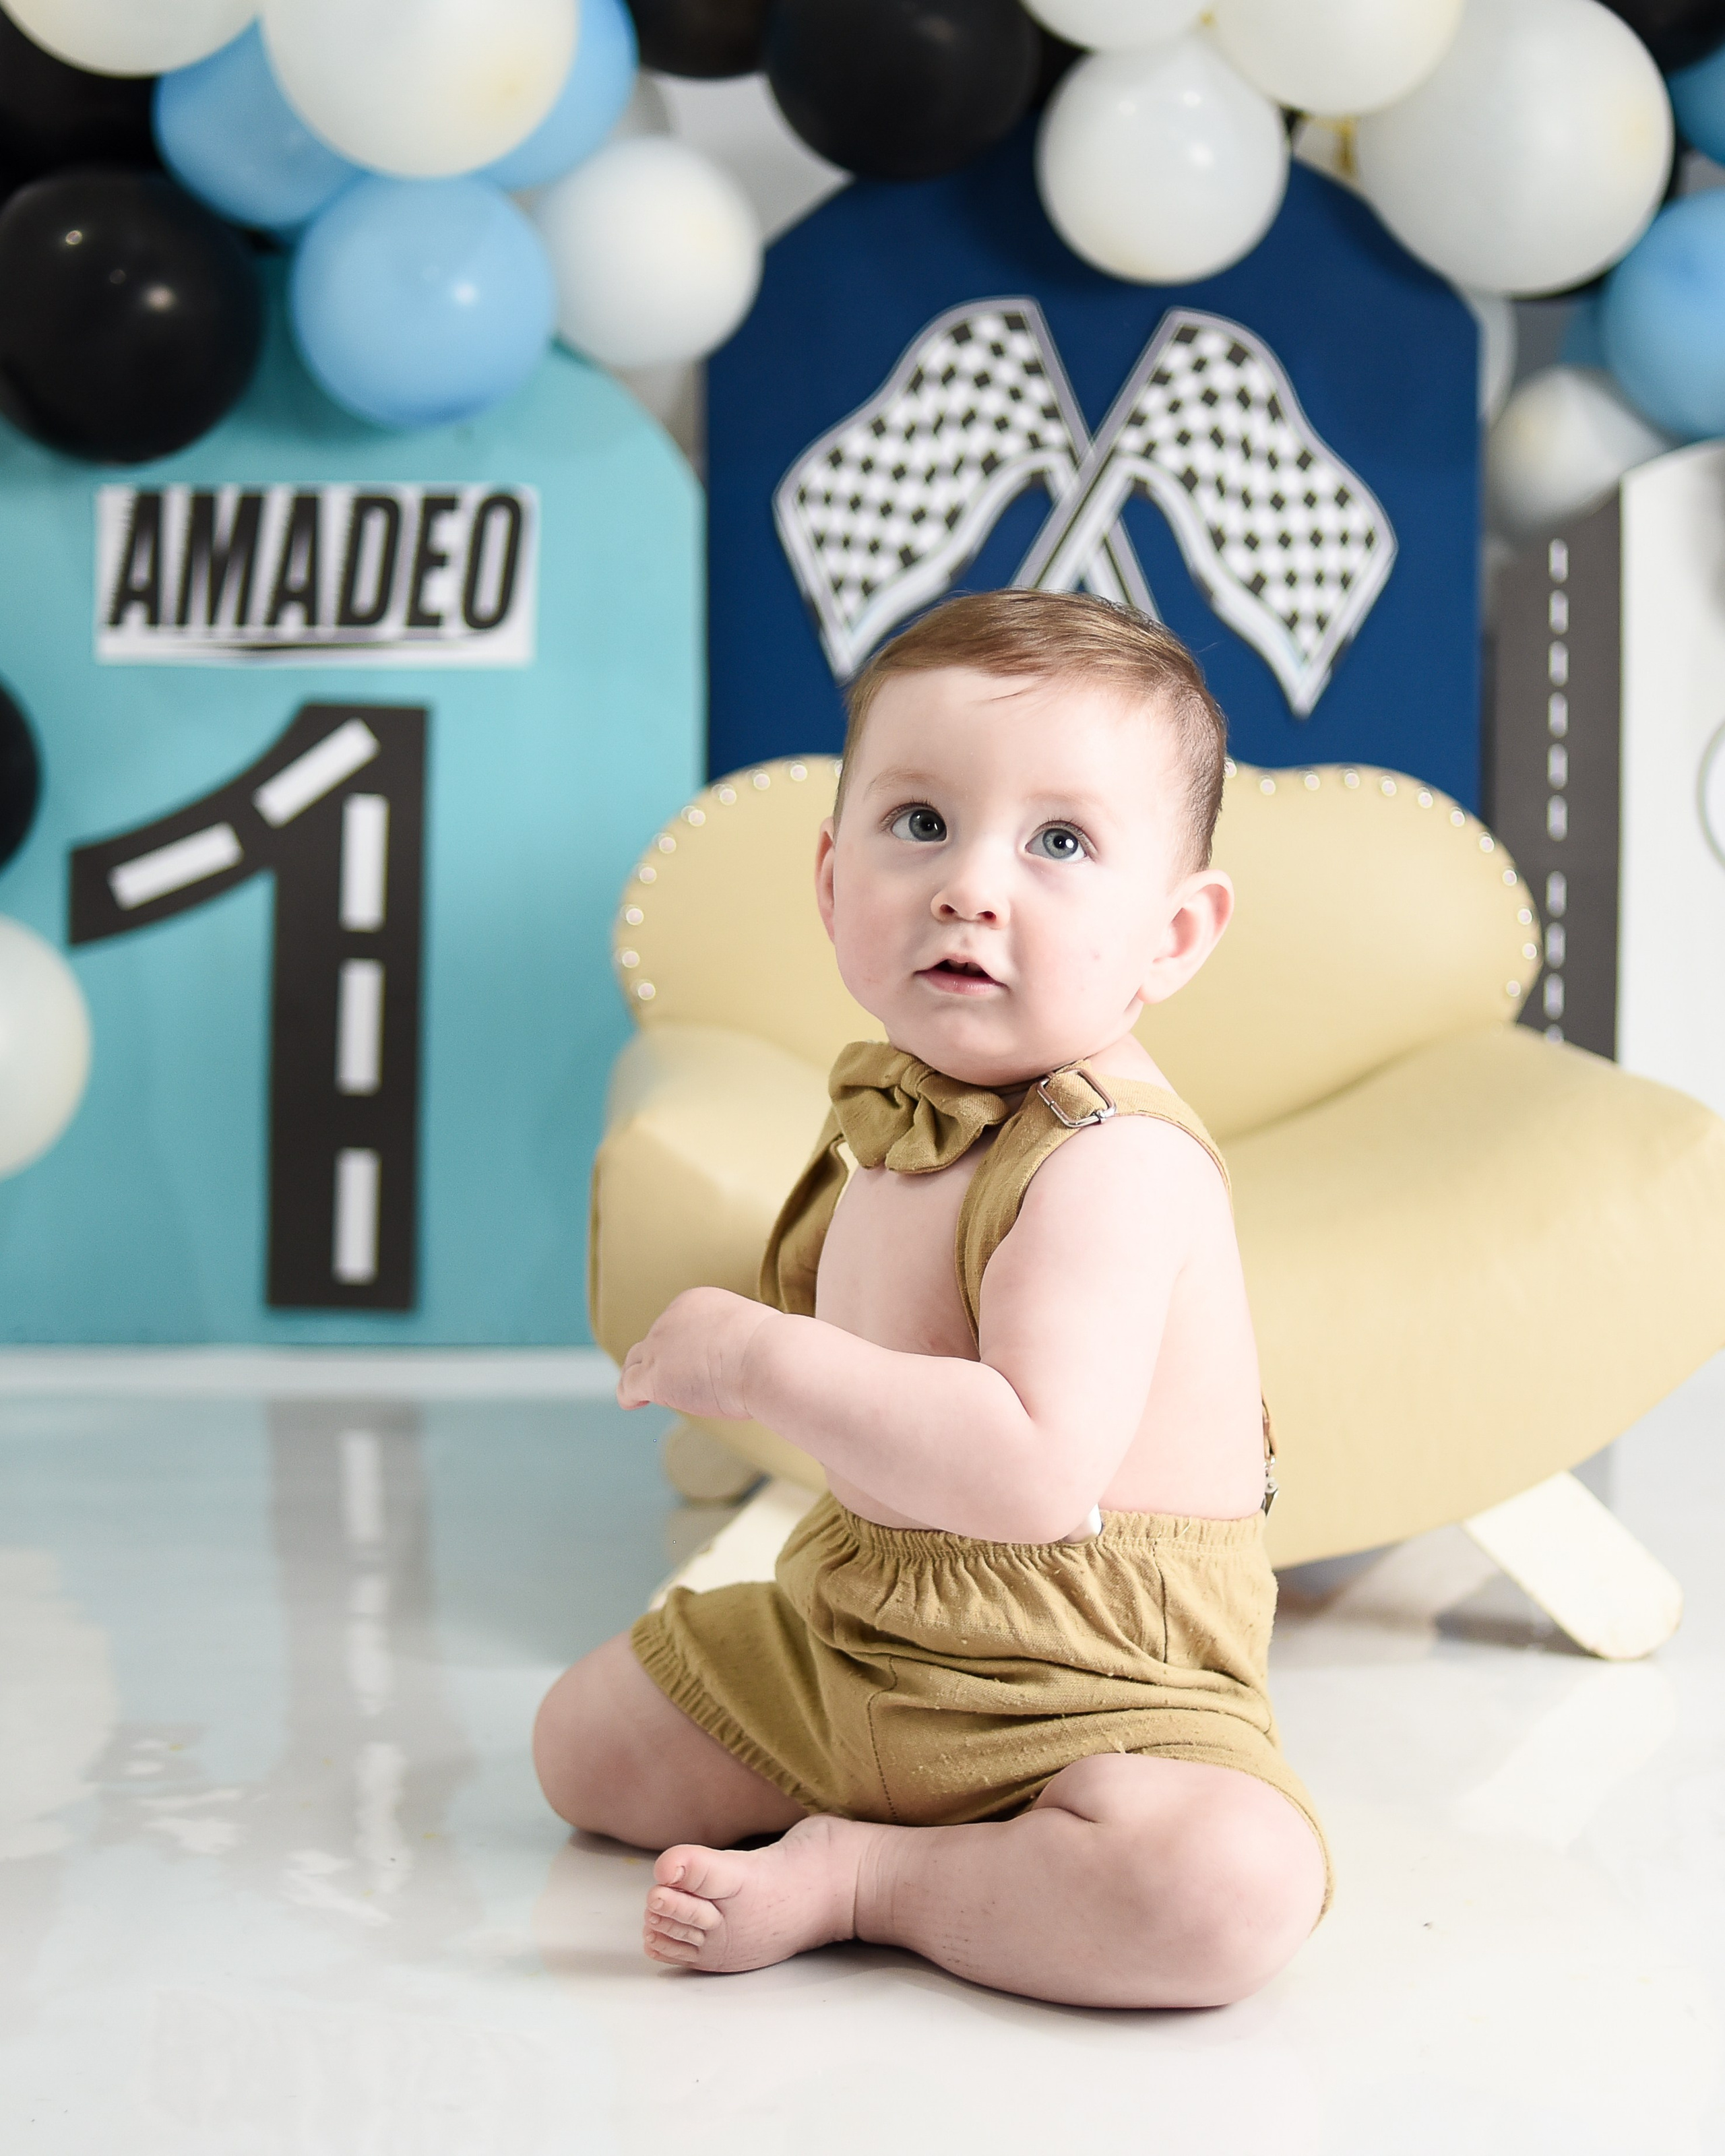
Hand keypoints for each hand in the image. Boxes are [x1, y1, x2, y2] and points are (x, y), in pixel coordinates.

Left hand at [616, 1287, 775, 1420]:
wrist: (769, 1357)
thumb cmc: (774, 1349)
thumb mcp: (751, 1331)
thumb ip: (734, 1339)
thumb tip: (736, 1360)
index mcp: (695, 1302)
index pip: (676, 1324)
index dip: (683, 1346)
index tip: (698, 1364)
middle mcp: (671, 1317)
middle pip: (656, 1342)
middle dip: (665, 1361)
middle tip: (682, 1382)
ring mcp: (659, 1346)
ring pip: (635, 1361)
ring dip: (640, 1375)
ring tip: (645, 1393)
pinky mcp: (653, 1376)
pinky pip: (627, 1386)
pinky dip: (629, 1396)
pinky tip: (635, 1404)